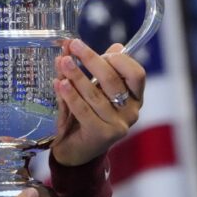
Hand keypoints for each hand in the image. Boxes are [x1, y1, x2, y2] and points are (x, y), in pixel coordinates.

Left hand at [50, 39, 145, 165]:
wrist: (75, 152)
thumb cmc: (83, 117)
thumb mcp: (91, 91)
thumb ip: (93, 71)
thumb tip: (98, 44)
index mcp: (134, 98)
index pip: (136, 74)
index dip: (119, 59)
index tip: (99, 49)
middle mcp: (131, 112)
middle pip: (113, 80)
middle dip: (92, 60)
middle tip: (74, 46)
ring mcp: (117, 125)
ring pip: (95, 95)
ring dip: (77, 75)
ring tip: (63, 61)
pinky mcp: (102, 135)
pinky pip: (83, 110)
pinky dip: (70, 95)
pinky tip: (59, 83)